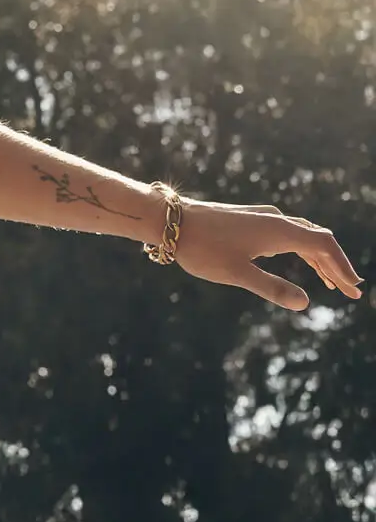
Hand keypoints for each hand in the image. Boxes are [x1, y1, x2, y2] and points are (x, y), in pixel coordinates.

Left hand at [175, 200, 362, 309]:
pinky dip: (300, 249)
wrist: (168, 220)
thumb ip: (271, 287)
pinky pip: (286, 234)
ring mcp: (262, 217)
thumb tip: (305, 303)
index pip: (324, 245)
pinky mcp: (249, 219)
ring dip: (318, 259)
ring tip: (331, 282)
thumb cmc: (201, 248)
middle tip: (350, 290)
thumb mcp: (236, 273)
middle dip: (334, 266)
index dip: (341, 266)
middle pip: (317, 240)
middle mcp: (275, 219)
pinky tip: (301, 260)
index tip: (352, 288)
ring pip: (301, 236)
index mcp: (278, 230)